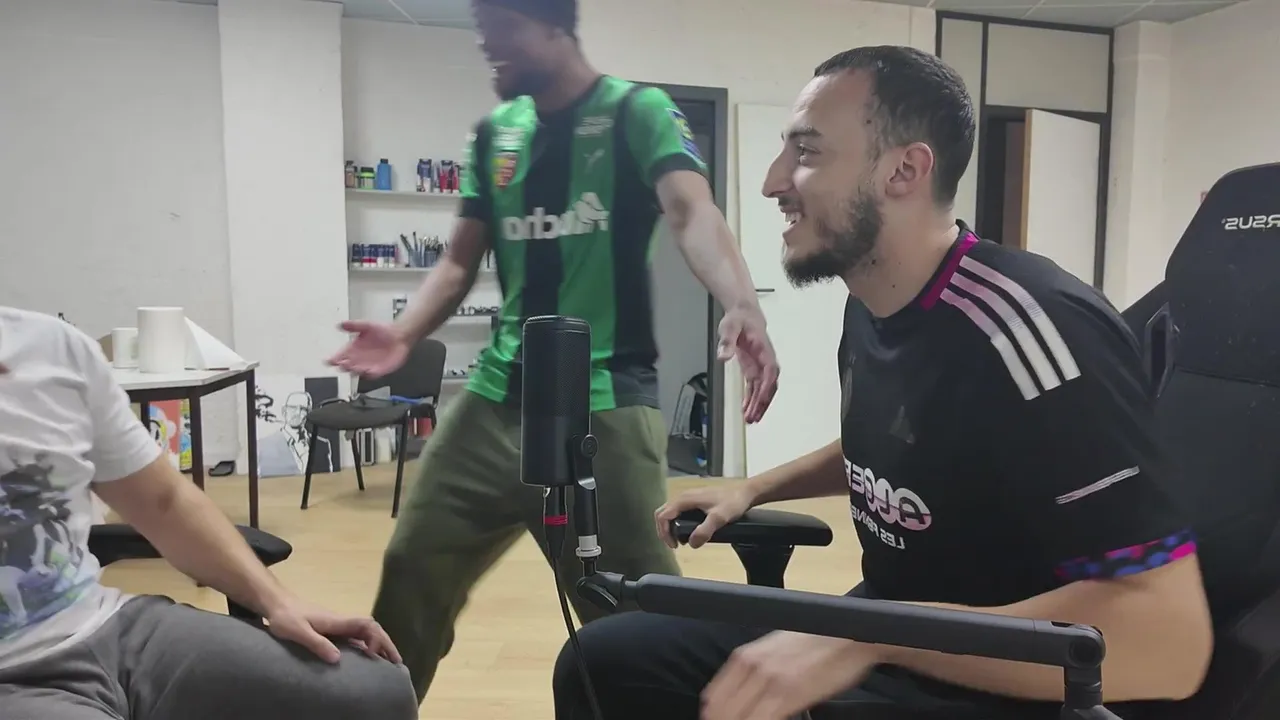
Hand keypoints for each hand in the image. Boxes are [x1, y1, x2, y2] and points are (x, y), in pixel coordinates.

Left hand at [265, 599, 402, 664]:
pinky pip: (357, 636)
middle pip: (372, 628)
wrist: (276, 604)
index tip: (375, 655)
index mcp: (337, 621)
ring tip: (389, 660)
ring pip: (366, 632)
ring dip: (380, 644)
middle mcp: (341, 621)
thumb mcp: (298, 632)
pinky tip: (368, 655)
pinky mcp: (332, 628)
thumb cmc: (286, 617)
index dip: (377, 639)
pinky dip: (368, 645)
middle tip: (397, 661)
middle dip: (386, 643)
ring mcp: (337, 624)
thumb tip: (338, 659)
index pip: (366, 625)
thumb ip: (317, 643)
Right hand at [326, 321, 409, 377]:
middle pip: (347, 366)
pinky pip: (373, 375)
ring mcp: (368, 365)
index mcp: (353, 349)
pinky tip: (368, 372)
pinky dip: (370, 374)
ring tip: (352, 368)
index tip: (329, 361)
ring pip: (358, 372)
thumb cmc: (382, 331)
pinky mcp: (379, 370)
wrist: (399, 335)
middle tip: (341, 364)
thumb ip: (353, 326)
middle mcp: (359, 359)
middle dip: (343, 366)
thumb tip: (340, 324)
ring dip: (355, 371)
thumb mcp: (366, 325)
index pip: (340, 356)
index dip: (333, 359)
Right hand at [654, 483, 755, 548]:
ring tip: (679, 541)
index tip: (674, 546)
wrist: (745, 492)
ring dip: (669, 527)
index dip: (664, 533)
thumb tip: (691, 544)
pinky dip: (676, 522)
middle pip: (662, 513)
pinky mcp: (694, 499)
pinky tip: (686, 532)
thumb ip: (704, 531)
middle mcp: (683, 496)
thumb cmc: (732, 503)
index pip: (663, 516)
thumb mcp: (719, 518)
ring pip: (669, 512)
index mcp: (685, 499)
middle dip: (663, 531)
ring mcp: (688, 497)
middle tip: (673, 545)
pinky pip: (677, 511)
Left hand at [701, 631, 877, 719]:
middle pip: (721, 711)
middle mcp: (752, 667)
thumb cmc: (814, 642)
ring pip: (738, 718)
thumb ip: (752, 668)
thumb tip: (738, 693)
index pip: (712, 697)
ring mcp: (770, 682)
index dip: (713, 715)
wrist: (848, 636)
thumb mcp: (772, 648)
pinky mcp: (790, 696)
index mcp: (744, 656)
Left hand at [717, 306, 778, 423]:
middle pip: (769, 385)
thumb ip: (727, 342)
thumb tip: (723, 356)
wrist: (744, 314)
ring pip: (763, 389)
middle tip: (753, 417)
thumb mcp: (730, 327)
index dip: (766, 386)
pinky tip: (746, 410)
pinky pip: (755, 387)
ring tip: (751, 420)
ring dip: (758, 405)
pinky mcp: (753, 369)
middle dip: (762, 402)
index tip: (760, 398)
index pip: (770, 371)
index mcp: (764, 350)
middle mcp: (766, 360)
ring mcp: (760, 366)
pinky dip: (752, 399)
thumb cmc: (739, 319)